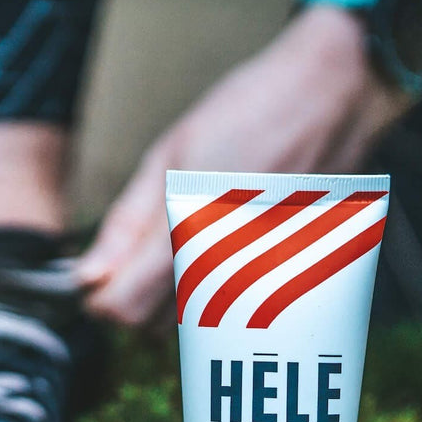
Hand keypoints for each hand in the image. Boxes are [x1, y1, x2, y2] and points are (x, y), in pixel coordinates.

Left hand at [75, 5, 410, 324]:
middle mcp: (231, 261)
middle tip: (144, 251)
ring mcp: (266, 274)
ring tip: (192, 239)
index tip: (99, 275)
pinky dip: (221, 288)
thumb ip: (127, 224)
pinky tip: (231, 242)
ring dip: (176, 298)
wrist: (334, 96)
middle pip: (154, 325)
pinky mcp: (295, 276)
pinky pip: (236, 307)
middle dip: (135, 297)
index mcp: (191, 227)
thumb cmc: (249, 112)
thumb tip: (87, 274)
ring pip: (194, 321)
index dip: (100, 296)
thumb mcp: (170, 154)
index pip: (124, 307)